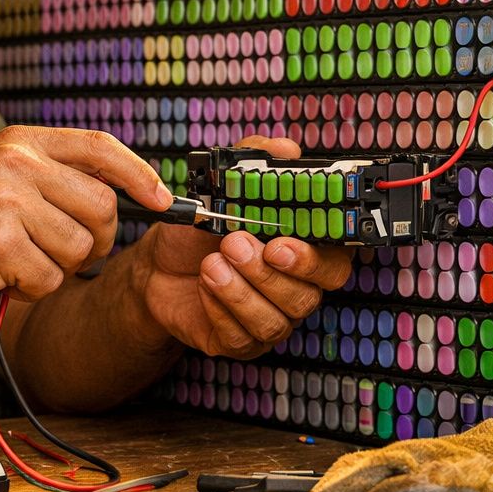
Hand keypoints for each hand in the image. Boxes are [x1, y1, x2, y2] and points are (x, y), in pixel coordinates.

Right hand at [0, 125, 173, 306]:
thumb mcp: (1, 172)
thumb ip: (55, 172)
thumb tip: (128, 189)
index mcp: (21, 140)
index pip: (100, 147)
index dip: (139, 174)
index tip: (161, 200)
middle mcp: (15, 163)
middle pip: (101, 208)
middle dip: (97, 239)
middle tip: (67, 249)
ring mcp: (5, 202)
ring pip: (79, 248)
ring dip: (59, 267)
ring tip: (22, 258)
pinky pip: (50, 279)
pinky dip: (35, 289)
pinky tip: (6, 275)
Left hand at [134, 136, 352, 357]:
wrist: (158, 265)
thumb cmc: (200, 230)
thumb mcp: (221, 187)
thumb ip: (255, 162)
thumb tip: (285, 149)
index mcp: (303, 252)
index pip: (334, 262)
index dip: (313, 257)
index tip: (281, 242)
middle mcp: (294, 289)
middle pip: (306, 296)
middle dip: (268, 273)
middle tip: (234, 244)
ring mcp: (270, 319)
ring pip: (274, 320)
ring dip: (240, 291)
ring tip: (211, 264)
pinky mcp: (241, 342)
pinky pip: (242, 337)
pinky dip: (219, 309)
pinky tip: (204, 285)